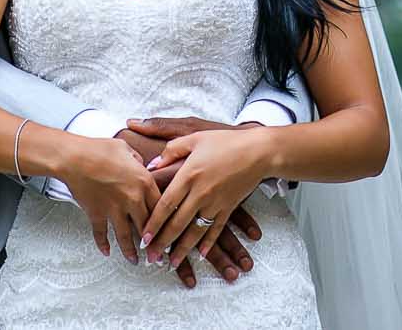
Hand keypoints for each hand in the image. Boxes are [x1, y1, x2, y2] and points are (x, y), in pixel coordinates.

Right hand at [57, 135, 157, 264]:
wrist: (74, 157)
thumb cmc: (99, 149)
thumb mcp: (126, 149)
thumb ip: (138, 161)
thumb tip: (142, 167)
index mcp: (144, 182)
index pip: (162, 207)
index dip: (168, 221)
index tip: (171, 232)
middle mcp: (132, 199)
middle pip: (147, 226)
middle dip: (153, 243)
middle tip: (157, 254)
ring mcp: (114, 209)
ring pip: (126, 236)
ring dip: (131, 251)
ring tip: (135, 261)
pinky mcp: (97, 214)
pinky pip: (101, 234)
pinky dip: (103, 244)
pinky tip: (106, 252)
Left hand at [136, 127, 275, 268]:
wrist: (258, 151)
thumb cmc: (225, 141)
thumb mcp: (194, 138)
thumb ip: (171, 151)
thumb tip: (152, 165)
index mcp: (188, 175)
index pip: (165, 204)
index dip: (153, 223)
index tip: (143, 237)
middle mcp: (200, 193)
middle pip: (177, 223)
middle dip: (162, 243)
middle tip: (152, 257)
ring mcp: (215, 203)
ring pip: (195, 232)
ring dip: (182, 249)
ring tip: (171, 263)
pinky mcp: (228, 208)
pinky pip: (216, 230)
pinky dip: (208, 243)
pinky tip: (200, 254)